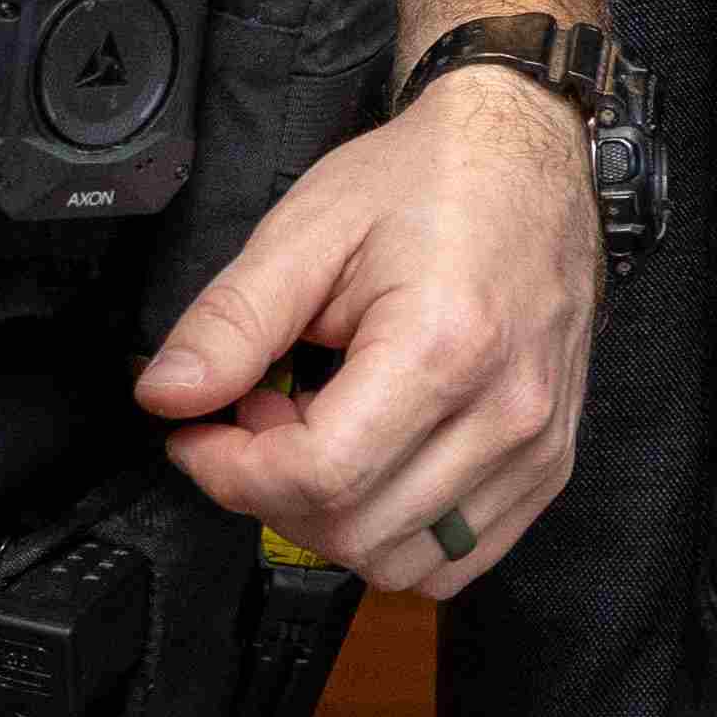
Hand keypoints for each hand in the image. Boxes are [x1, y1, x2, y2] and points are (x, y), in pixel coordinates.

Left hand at [139, 58, 596, 593]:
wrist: (534, 156)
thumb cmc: (431, 180)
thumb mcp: (309, 230)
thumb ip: (232, 320)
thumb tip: (167, 397)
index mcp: (444, 344)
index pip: (318, 476)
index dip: (231, 472)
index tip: (199, 433)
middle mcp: (505, 409)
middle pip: (355, 530)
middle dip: (275, 489)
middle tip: (259, 415)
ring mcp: (536, 444)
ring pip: (403, 560)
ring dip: (334, 517)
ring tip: (319, 433)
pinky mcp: (549, 463)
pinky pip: (458, 559)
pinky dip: (396, 535)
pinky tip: (373, 465)